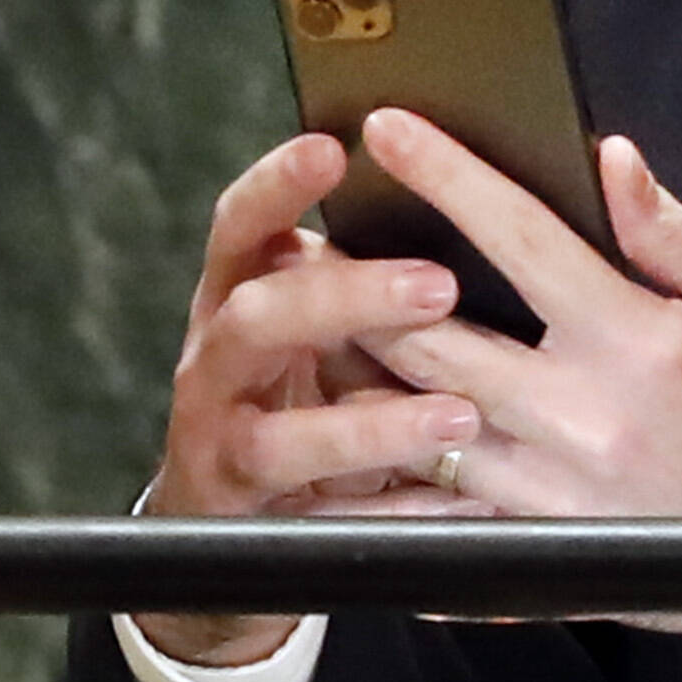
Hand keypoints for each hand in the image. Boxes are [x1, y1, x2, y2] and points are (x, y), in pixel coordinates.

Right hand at [133, 130, 488, 670]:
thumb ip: (359, 282)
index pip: (241, 229)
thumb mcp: (311, 332)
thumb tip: (464, 220)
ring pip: (280, 436)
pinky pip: (319, 522)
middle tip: (438, 285)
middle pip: (258, 317)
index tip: (332, 147)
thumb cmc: (294, 399)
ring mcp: (223, 447)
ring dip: (370, 426)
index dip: (275, 187)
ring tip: (456, 417)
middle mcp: (217, 365)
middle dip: (344, 298)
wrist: (219, 533)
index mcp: (237, 300)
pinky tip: (449, 505)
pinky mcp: (251, 526)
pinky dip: (388, 515)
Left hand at [348, 111, 681, 672]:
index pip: (520, 237)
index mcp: (636, 341)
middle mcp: (581, 417)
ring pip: (411, 428)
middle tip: (304, 239)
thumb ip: (671, 231)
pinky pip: (429, 523)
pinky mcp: (537, 550)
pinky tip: (328, 457)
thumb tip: (609, 158)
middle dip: (355, 283)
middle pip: (430, 339)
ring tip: (297, 333)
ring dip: (347, 379)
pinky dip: (372, 493)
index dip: (446, 176)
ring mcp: (549, 493)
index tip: (386, 129)